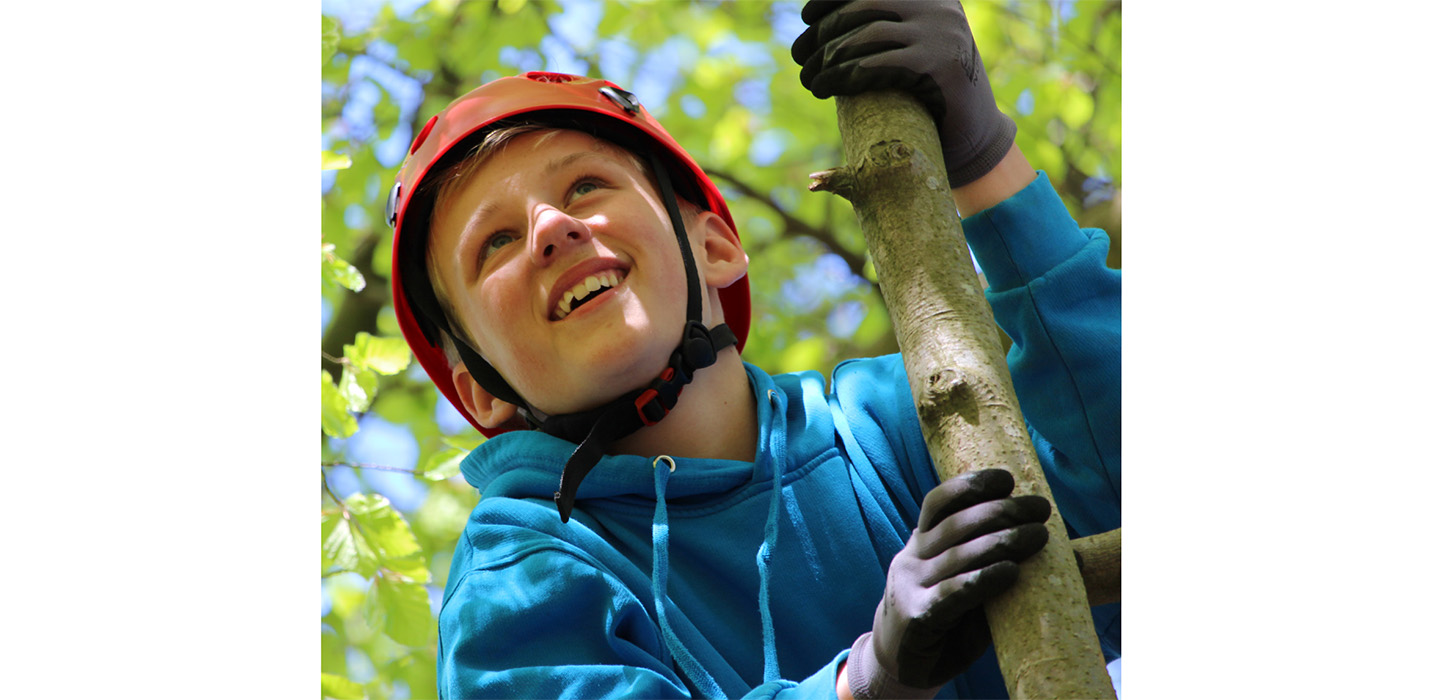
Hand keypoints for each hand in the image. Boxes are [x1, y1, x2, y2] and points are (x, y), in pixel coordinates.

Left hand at [791, 0, 1016, 186]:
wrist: (975, 134)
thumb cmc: (932, 92)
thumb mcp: (913, 46)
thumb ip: (886, 27)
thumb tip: (825, 23)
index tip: (806, 17)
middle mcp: (938, 8)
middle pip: (864, 8)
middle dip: (823, 33)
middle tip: (800, 57)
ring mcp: (941, 35)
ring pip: (867, 36)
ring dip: (828, 59)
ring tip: (809, 80)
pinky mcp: (937, 67)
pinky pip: (878, 65)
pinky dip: (844, 76)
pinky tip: (826, 88)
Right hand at [848, 469, 1049, 698]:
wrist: (899, 661)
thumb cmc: (944, 617)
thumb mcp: (959, 582)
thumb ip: (988, 563)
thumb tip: (1057, 550)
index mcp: (920, 542)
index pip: (938, 503)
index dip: (970, 485)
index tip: (1007, 478)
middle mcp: (912, 558)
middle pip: (956, 524)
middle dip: (1001, 511)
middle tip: (1040, 509)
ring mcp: (911, 586)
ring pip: (959, 556)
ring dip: (1002, 542)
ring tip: (1037, 536)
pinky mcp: (916, 615)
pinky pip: (953, 593)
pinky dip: (983, 580)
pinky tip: (1010, 572)